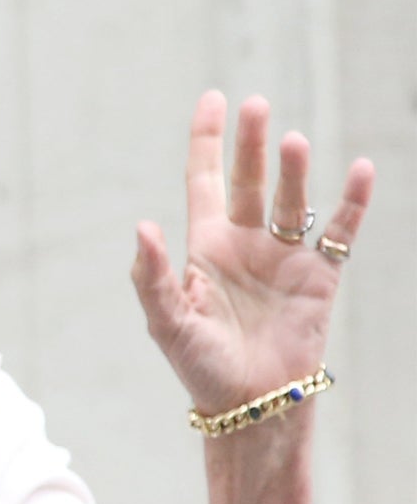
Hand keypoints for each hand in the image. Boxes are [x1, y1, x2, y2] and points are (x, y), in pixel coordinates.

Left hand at [133, 91, 372, 415]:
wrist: (251, 404)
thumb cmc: (201, 366)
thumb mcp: (167, 321)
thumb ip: (152, 276)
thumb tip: (142, 226)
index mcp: (205, 249)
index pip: (204, 182)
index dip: (207, 141)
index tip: (214, 99)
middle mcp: (246, 245)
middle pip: (249, 181)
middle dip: (250, 144)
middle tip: (255, 105)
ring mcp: (285, 258)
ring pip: (292, 200)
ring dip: (293, 171)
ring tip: (291, 142)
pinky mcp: (320, 276)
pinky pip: (341, 231)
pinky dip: (352, 202)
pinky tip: (359, 170)